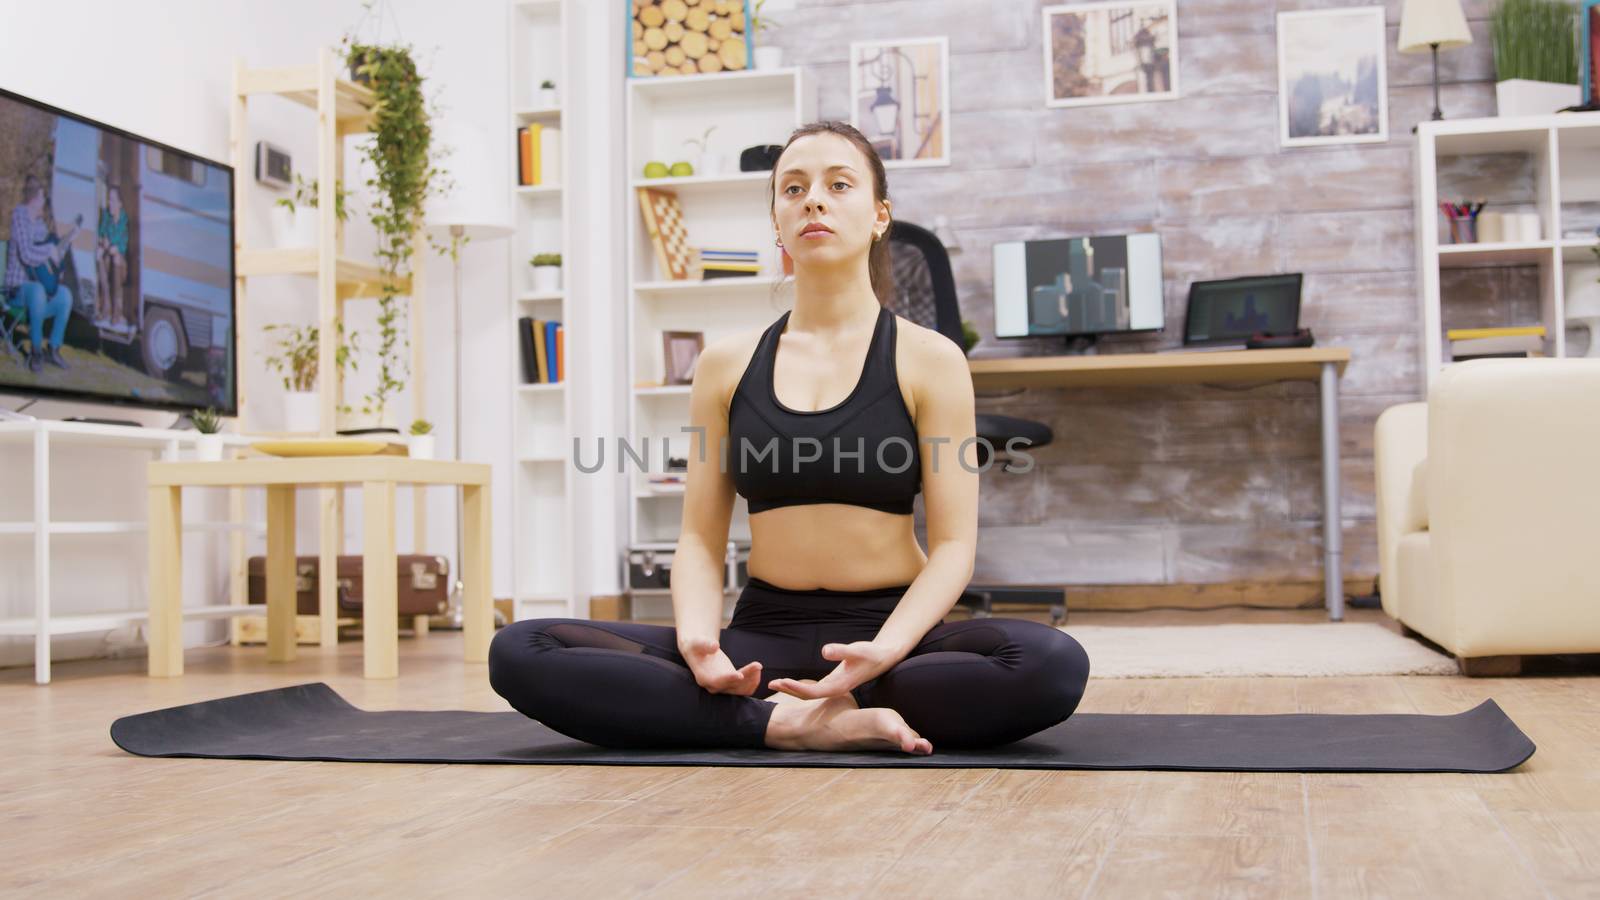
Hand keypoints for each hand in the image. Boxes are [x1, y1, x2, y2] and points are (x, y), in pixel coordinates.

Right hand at [680, 635, 761, 695]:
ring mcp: (723, 686)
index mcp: (703, 677)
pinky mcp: (731, 682)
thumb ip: (705, 644)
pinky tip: (757, 669)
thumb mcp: (697, 642)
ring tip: (758, 666)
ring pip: (740, 689)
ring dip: (752, 680)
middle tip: (757, 665)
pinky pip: (744, 688)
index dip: (729, 679)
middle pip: (732, 686)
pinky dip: (752, 681)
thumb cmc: (696, 645)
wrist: (698, 650)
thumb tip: (715, 646)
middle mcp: (713, 686)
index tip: (740, 675)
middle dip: (746, 677)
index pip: (717, 682)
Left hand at [768, 640, 900, 700]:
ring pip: (809, 693)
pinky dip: (800, 686)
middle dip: (789, 690)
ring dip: (792, 688)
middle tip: (771, 684)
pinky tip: (791, 682)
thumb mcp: (856, 650)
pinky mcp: (833, 682)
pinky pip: (813, 688)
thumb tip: (824, 650)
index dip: (796, 688)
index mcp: (838, 686)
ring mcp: (833, 687)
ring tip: (775, 683)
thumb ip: (841, 651)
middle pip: (807, 696)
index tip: (781, 681)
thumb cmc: (870, 653)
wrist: (882, 657)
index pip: (812, 692)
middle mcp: (834, 690)